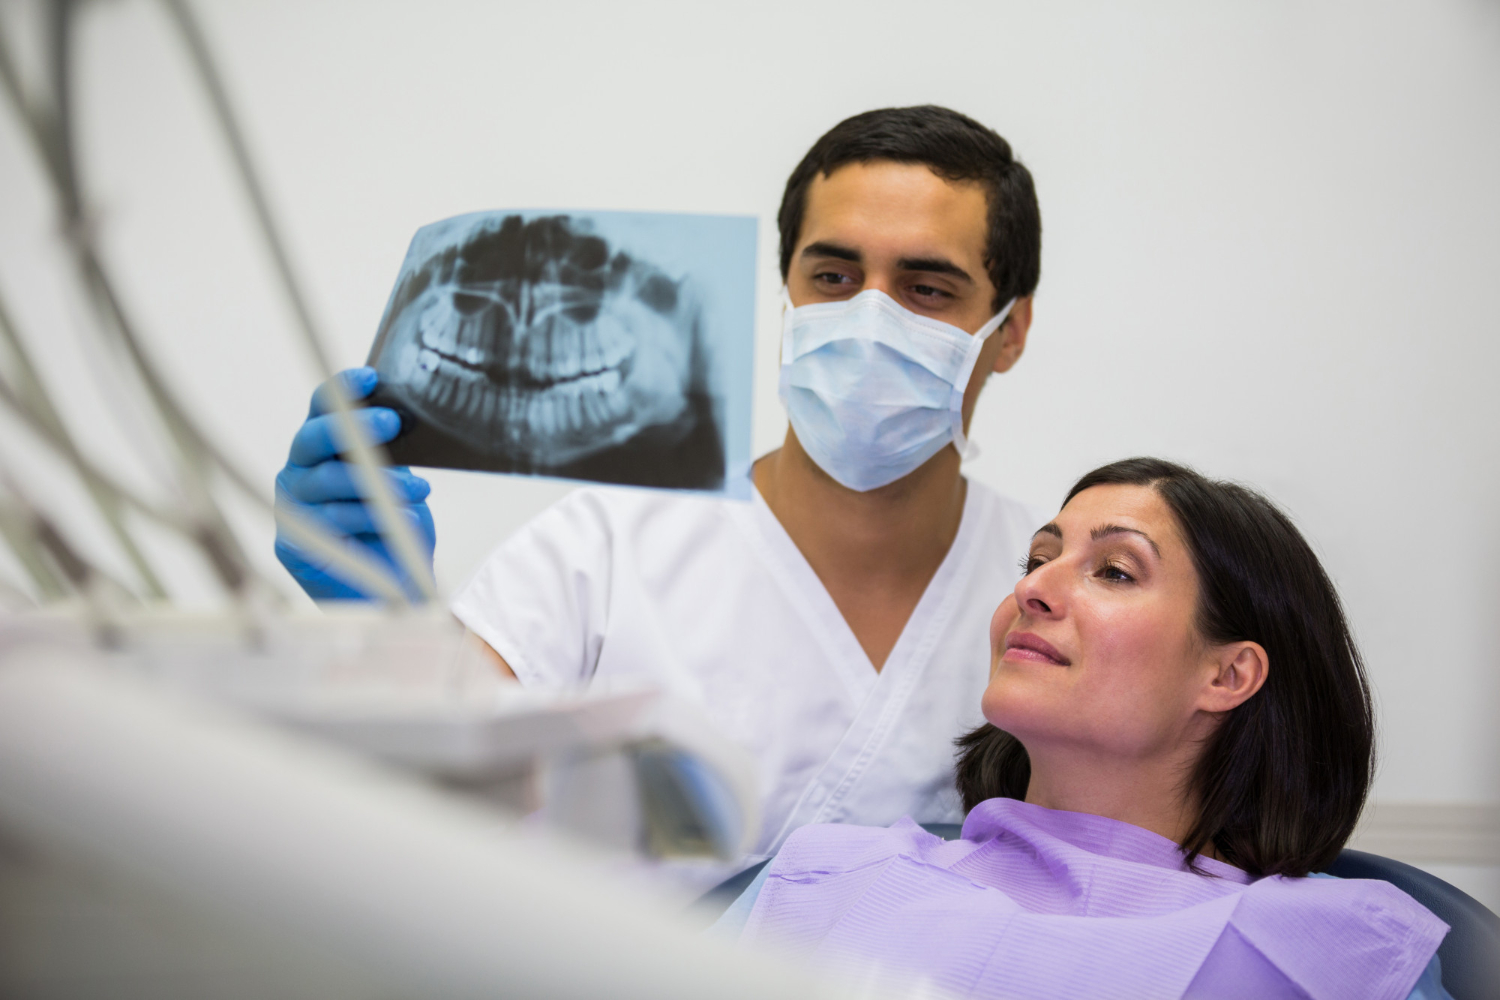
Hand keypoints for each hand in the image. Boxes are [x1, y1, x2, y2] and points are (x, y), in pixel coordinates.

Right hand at [274, 367, 434, 599]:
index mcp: (322, 450)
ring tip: (418, 491)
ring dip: (379, 482)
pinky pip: (330, 518)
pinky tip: (399, 520)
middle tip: (392, 423)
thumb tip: (400, 416)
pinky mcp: (292, 542)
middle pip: (313, 437)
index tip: (372, 376)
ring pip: (328, 479)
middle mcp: (299, 472)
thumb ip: (390, 452)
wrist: (397, 587)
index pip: (323, 408)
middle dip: (355, 427)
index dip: (343, 389)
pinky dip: (369, 518)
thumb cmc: (396, 528)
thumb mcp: (400, 481)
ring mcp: (291, 507)